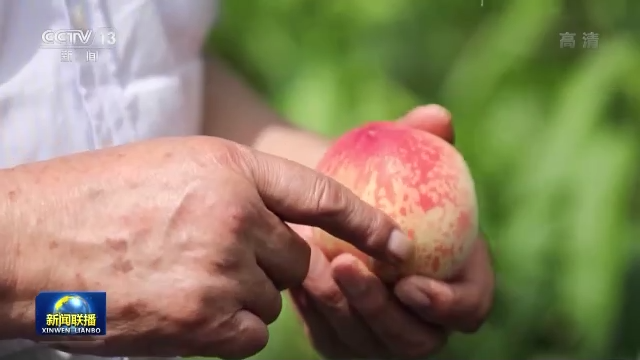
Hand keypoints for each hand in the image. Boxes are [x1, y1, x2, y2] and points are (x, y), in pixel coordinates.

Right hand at [5, 137, 409, 357]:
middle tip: (218, 259)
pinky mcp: (202, 324)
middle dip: (272, 267)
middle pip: (296, 260)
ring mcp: (220, 271)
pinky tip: (180, 310)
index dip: (366, 221)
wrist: (30, 242)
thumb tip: (289, 230)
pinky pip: (247, 336)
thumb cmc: (103, 200)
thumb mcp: (178, 169)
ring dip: (240, 299)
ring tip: (182, 280)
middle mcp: (234, 216)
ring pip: (269, 302)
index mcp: (229, 168)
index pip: (319, 194)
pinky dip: (224, 331)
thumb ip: (240, 191)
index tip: (397, 244)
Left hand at [290, 105, 494, 358]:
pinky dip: (316, 315)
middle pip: (417, 340)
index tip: (410, 281)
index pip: (471, 307)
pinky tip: (296, 279)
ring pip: (370, 345)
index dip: (450, 305)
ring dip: (341, 310)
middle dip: (382, 311)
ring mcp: (384, 332)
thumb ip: (418, 135)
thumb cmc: (370, 170)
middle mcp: (424, 315)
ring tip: (312, 265)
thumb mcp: (390, 147)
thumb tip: (439, 117)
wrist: (327, 197)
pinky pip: (333, 340)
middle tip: (348, 267)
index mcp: (456, 277)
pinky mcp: (345, 337)